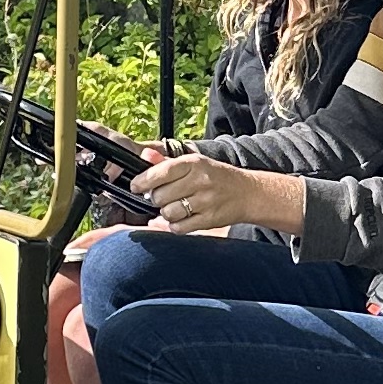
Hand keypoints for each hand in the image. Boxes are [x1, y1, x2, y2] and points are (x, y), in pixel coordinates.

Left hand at [133, 150, 308, 236]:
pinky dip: (175, 225)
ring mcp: (206, 202)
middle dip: (156, 198)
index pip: (160, 172)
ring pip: (168, 213)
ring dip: (165, 212)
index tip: (135, 186)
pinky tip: (181, 218)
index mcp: (194, 163)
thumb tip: (144, 156)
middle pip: (160, 196)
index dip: (142, 181)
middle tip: (162, 197)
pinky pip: (179, 228)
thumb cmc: (216, 176)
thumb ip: (166, 162)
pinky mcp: (209, 220)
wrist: (247, 193)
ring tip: (173, 207)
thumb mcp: (194, 163)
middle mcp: (200, 181)